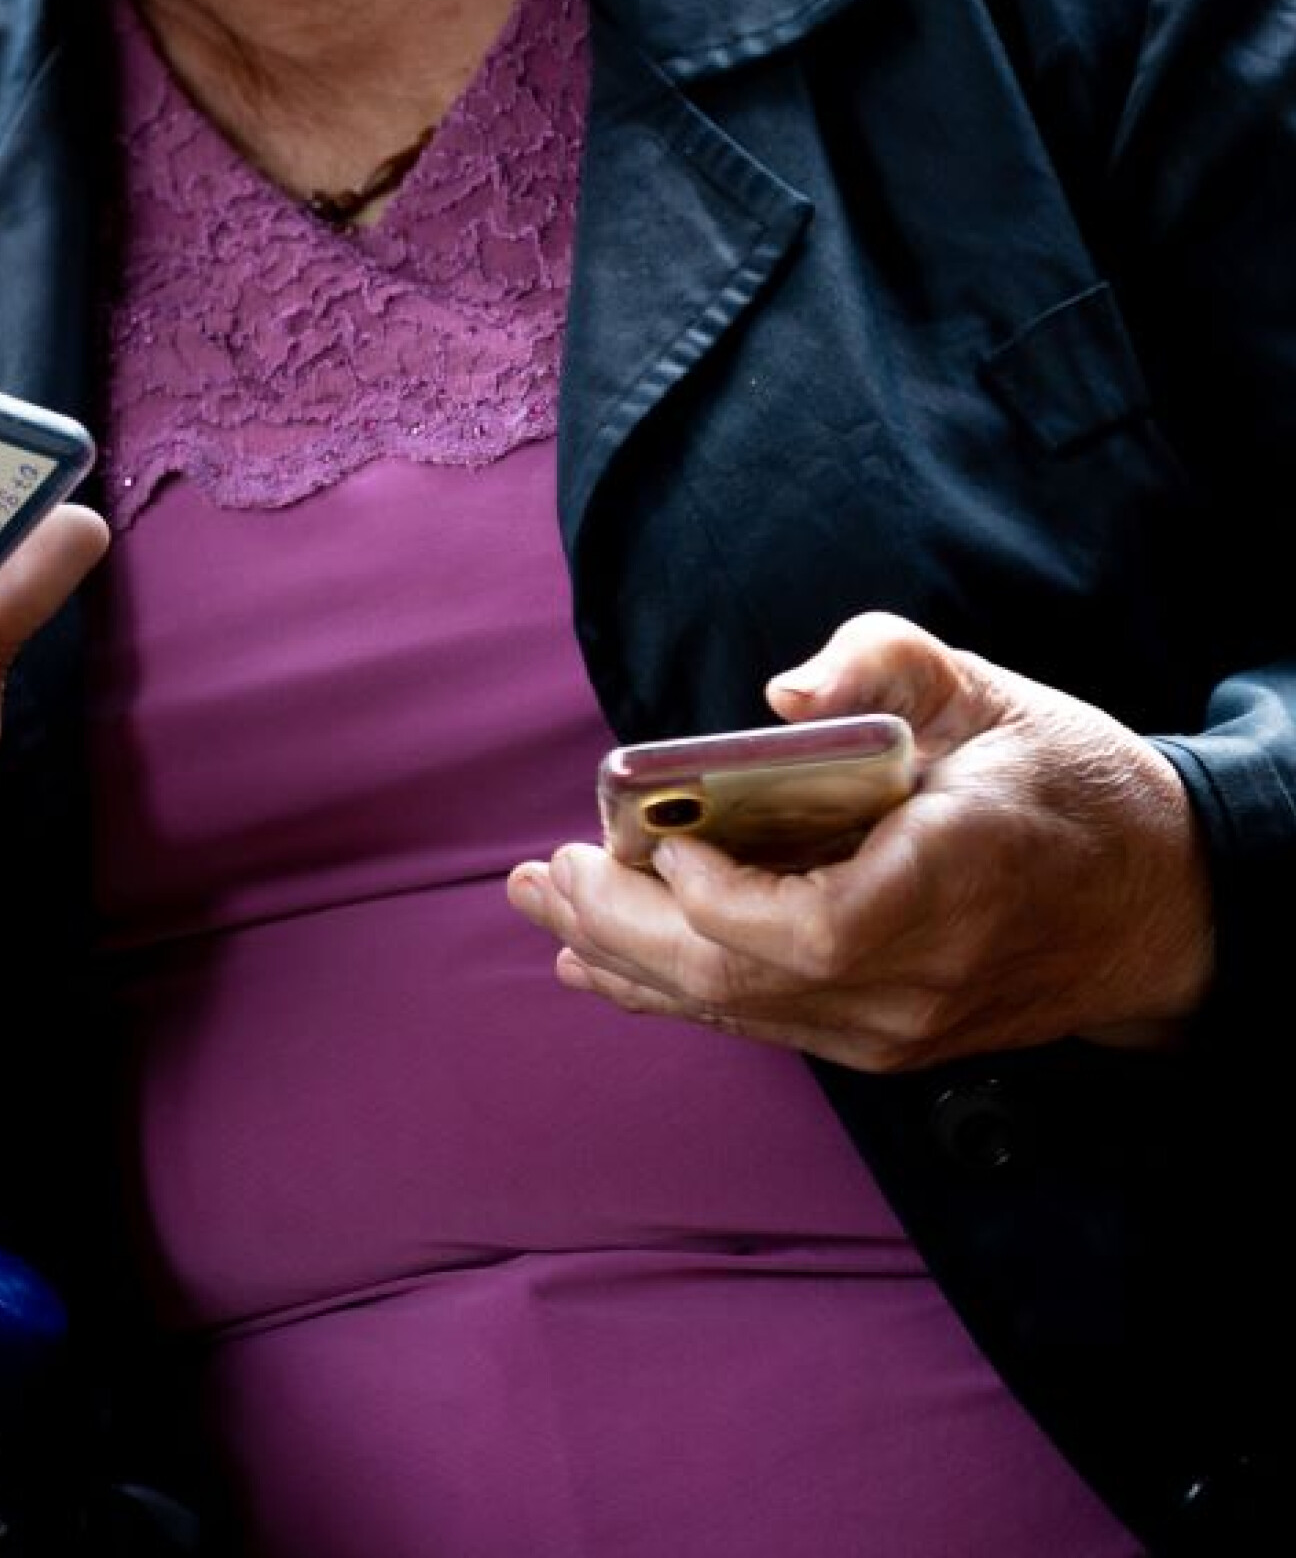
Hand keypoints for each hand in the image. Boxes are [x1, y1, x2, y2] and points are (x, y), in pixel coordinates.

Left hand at [505, 612, 1214, 1072]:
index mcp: (954, 882)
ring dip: (627, 960)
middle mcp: (922, 977)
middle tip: (540, 873)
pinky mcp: (887, 1041)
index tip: (657, 837)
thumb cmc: (1067, 780)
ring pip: (740, 1008)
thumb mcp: (988, 688)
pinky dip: (674, 992)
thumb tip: (785, 697)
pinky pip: (762, 1019)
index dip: (720, 898)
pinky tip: (602, 968)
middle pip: (746, 977)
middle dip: (626, 926)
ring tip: (544, 906)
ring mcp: (902, 1025)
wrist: (1163, 906)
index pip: (814, 930)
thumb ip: (885, 662)